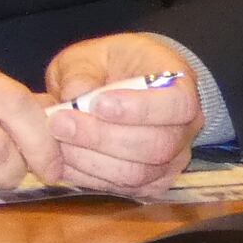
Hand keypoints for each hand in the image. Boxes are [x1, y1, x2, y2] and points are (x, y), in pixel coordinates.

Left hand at [42, 32, 205, 195]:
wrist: (115, 86)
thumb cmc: (107, 65)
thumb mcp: (90, 54)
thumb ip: (82, 70)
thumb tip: (74, 94)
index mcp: (180, 87)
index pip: (178, 105)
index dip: (140, 108)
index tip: (98, 104)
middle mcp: (185, 129)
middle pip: (156, 145)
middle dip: (102, 137)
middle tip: (60, 123)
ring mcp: (171, 160)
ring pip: (138, 173)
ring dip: (91, 159)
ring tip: (57, 138)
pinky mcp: (151, 183)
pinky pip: (123, 188)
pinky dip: (88, 176)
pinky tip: (61, 158)